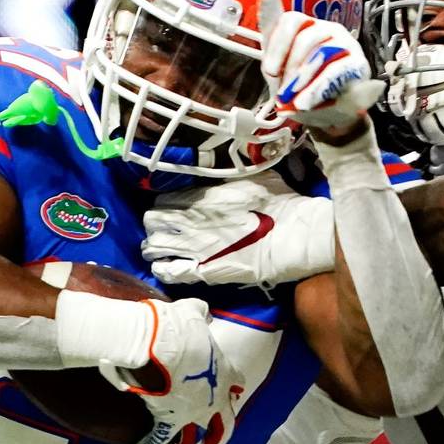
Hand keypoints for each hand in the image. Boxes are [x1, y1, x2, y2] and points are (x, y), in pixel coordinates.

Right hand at [98, 300, 243, 443]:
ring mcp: (192, 413)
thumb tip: (204, 313)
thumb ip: (201, 314)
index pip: (237, 381)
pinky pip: (157, 439)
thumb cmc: (178, 327)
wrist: (157, 344)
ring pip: (200, 438)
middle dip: (222, 429)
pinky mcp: (169, 420)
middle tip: (216, 433)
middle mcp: (213, 398)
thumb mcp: (194, 312)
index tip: (231, 388)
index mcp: (223, 372)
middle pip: (227, 421)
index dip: (233, 384)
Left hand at [142, 170, 333, 287]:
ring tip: (164, 250)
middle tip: (168, 229)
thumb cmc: (278, 202)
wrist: (291, 236)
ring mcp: (192, 248)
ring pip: (153, 247)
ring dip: (155, 247)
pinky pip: (167, 272)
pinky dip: (162, 269)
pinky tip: (166, 267)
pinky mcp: (201, 271)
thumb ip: (230, 179)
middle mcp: (188, 221)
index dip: (164, 205)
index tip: (172, 209)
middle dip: (156, 225)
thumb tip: (226, 171)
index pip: (162, 200)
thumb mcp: (253, 177)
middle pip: (152, 222)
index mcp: (198, 197)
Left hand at [257, 0, 383, 130]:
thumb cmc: (304, 88)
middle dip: (290, 69)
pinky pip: (338, 71)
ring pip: (322, 52)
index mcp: (305, 28)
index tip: (270, 70)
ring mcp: (344, 44)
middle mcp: (326, 30)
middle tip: (282, 94)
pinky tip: (308, 101)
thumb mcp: (280, 70)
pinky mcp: (358, 63)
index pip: (291, 21)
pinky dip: (319, 88)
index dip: (278, 45)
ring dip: (304, 79)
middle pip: (305, 38)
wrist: (328, 115)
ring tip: (295, 101)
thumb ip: (272, 41)